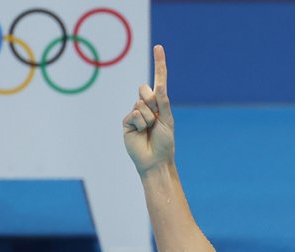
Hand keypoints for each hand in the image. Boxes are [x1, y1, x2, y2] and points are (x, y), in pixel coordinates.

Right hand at [123, 45, 173, 174]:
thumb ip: (163, 102)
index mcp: (159, 104)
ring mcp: (135, 113)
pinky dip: (141, 124)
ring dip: (148, 118)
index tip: (159, 47)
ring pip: (140, 104)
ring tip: (150, 130)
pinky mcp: (127, 122)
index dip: (159, 64)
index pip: (159, 80)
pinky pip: (134, 114)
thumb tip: (159, 85)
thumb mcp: (167, 119)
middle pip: (144, 89)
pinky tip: (141, 133)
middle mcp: (146, 106)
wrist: (155, 160)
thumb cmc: (165, 142)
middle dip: (152, 102)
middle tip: (155, 120)